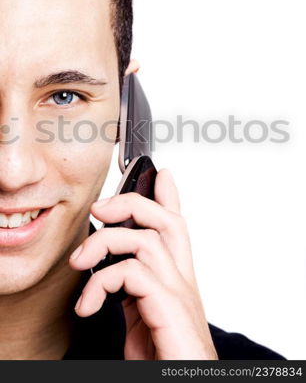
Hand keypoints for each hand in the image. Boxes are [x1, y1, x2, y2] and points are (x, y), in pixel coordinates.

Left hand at [69, 168, 217, 359]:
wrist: (185, 382)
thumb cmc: (165, 356)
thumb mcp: (143, 318)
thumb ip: (133, 293)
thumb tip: (113, 274)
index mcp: (176, 280)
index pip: (177, 227)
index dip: (169, 197)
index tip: (160, 174)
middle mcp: (182, 280)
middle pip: (167, 221)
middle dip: (132, 203)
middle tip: (99, 207)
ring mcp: (179, 292)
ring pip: (146, 240)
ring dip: (103, 243)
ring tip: (79, 263)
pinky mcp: (170, 308)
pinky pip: (133, 273)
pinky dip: (101, 283)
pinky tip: (88, 304)